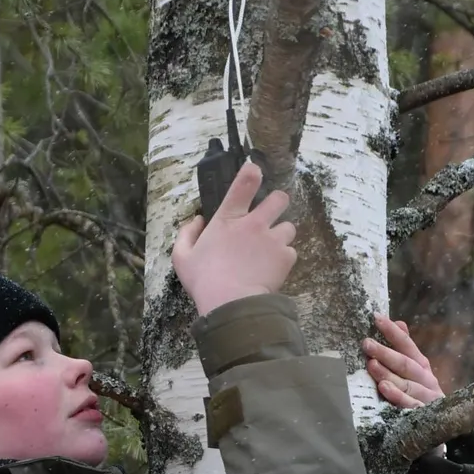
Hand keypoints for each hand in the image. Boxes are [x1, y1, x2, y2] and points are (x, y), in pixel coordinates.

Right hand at [172, 162, 296, 316]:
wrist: (232, 304)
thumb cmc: (204, 280)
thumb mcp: (182, 257)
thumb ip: (186, 234)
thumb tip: (197, 220)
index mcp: (228, 219)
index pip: (244, 183)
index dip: (252, 172)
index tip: (255, 169)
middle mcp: (255, 223)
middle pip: (279, 199)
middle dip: (278, 203)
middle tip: (270, 216)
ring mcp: (273, 239)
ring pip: (289, 227)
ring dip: (281, 235)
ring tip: (270, 250)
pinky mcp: (286, 257)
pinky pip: (291, 251)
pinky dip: (283, 258)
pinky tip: (272, 269)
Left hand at [364, 315, 442, 407]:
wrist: (444, 425)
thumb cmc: (421, 393)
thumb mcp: (415, 370)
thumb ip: (405, 348)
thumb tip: (399, 322)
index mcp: (422, 365)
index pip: (407, 345)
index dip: (393, 332)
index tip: (377, 318)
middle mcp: (426, 379)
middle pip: (405, 364)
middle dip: (385, 353)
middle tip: (366, 343)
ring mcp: (426, 397)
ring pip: (406, 384)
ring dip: (388, 374)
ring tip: (372, 364)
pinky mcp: (424, 415)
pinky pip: (410, 405)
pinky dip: (397, 397)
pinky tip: (384, 389)